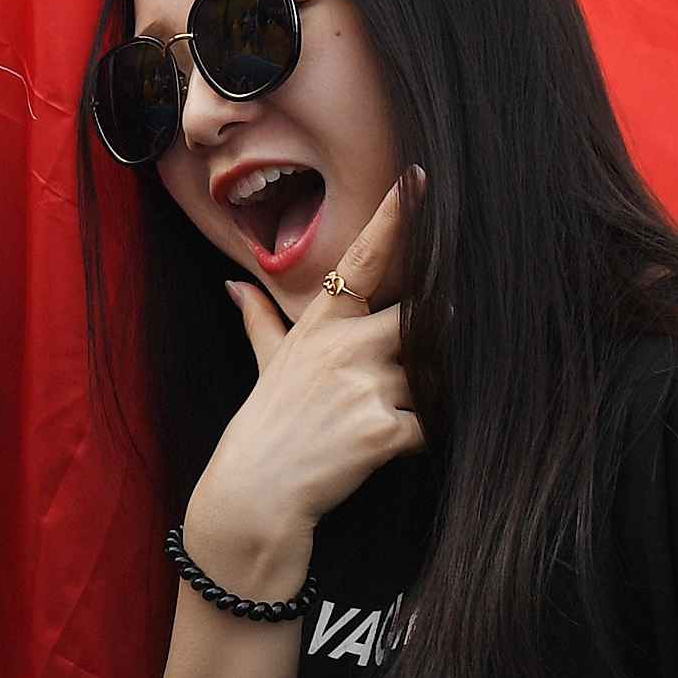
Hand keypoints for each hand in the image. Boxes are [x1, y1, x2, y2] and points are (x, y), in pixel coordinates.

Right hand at [178, 175, 426, 600]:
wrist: (255, 496)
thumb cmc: (265, 428)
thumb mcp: (263, 367)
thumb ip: (258, 320)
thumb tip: (234, 285)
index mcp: (320, 327)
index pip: (363, 260)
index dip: (395, 219)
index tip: (419, 181)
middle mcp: (344, 348)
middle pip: (421, 316)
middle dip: (436, 330)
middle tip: (443, 337)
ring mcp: (364, 387)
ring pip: (430, 377)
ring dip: (421, 398)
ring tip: (378, 420)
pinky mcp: (383, 431)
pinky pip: (429, 425)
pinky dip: (419, 438)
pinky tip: (386, 451)